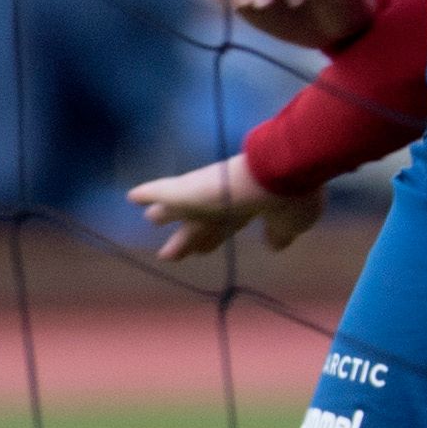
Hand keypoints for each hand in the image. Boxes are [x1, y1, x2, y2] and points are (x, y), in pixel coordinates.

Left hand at [129, 153, 321, 264]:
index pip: (230, 225)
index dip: (217, 237)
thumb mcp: (293, 223)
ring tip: (151, 219)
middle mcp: (225, 202)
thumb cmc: (291, 197)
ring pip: (180, 208)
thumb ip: (280, 234)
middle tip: (170, 255)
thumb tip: (276, 245)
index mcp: (252, 209)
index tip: (206, 250)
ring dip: (166, 214)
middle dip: (187, 238)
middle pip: (201, 223)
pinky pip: (162, 191)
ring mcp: (206, 195)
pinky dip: (149, 193)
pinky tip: (133, 196)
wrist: (280, 172)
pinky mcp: (187, 190)